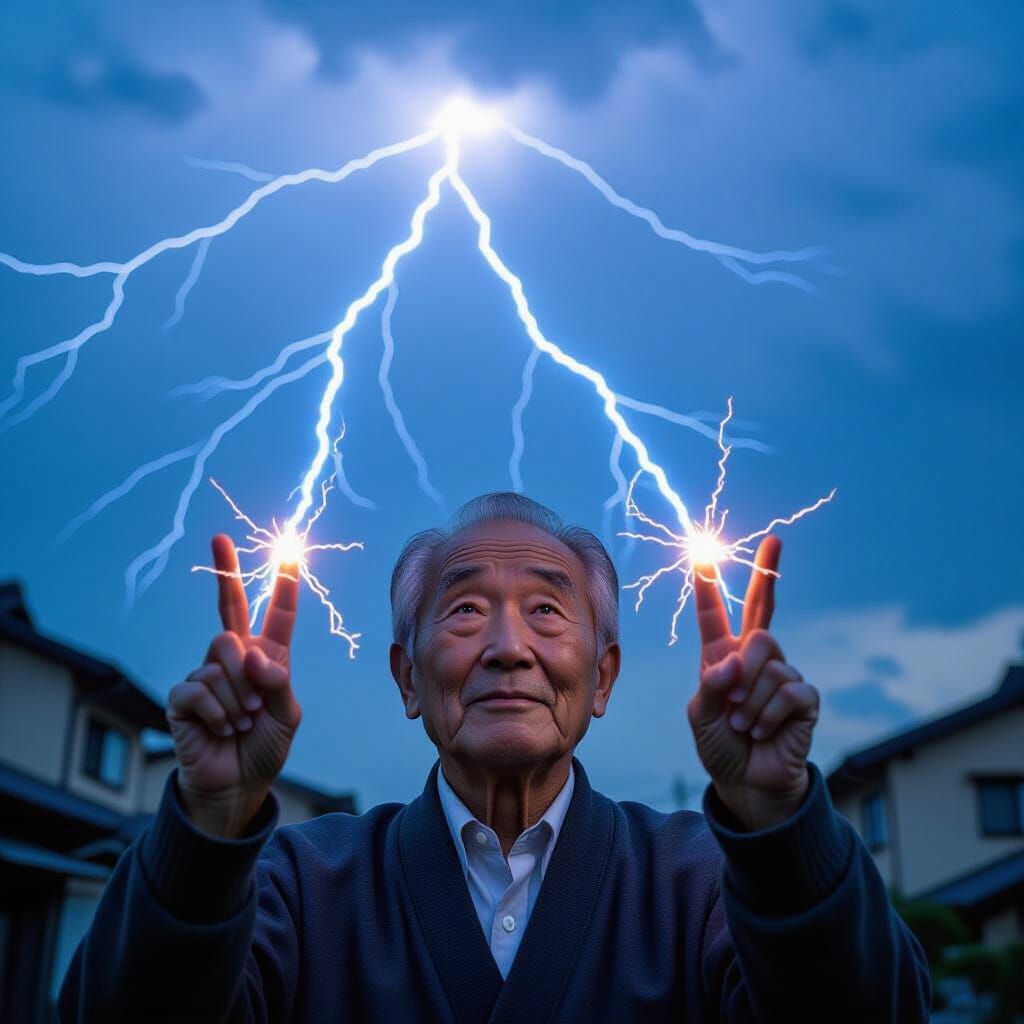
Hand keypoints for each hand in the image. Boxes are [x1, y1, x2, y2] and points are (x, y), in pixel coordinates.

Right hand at [166, 535, 301, 837]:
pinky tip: (221, 729)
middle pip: (229, 613)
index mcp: (267, 659)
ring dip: (239, 695)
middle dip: (225, 574)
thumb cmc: (265, 746)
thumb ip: (278, 681)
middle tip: (224, 562)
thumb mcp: (287, 715)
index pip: (275, 615)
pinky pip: (198, 687)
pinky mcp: (182, 698)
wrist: (238, 787)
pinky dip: (217, 713)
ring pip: (221, 657)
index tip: (288, 551)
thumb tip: (252, 655)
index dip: (282, 585)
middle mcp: (234, 660)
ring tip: (242, 722)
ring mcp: (205, 676)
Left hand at [687, 536, 819, 830]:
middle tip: (769, 557)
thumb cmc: (721, 745)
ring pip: (769, 661)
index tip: (704, 553)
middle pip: (763, 613)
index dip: (710, 586)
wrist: (745, 784)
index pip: (717, 614)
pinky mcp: (805, 699)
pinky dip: (767, 715)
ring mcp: (784, 676)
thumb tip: (735, 662)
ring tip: (742, 724)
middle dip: (768, 576)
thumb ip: (712, 686)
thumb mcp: (701, 716)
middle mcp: (755, 659)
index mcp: (723, 657)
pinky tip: (762, 732)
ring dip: (749, 699)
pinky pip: (788, 691)